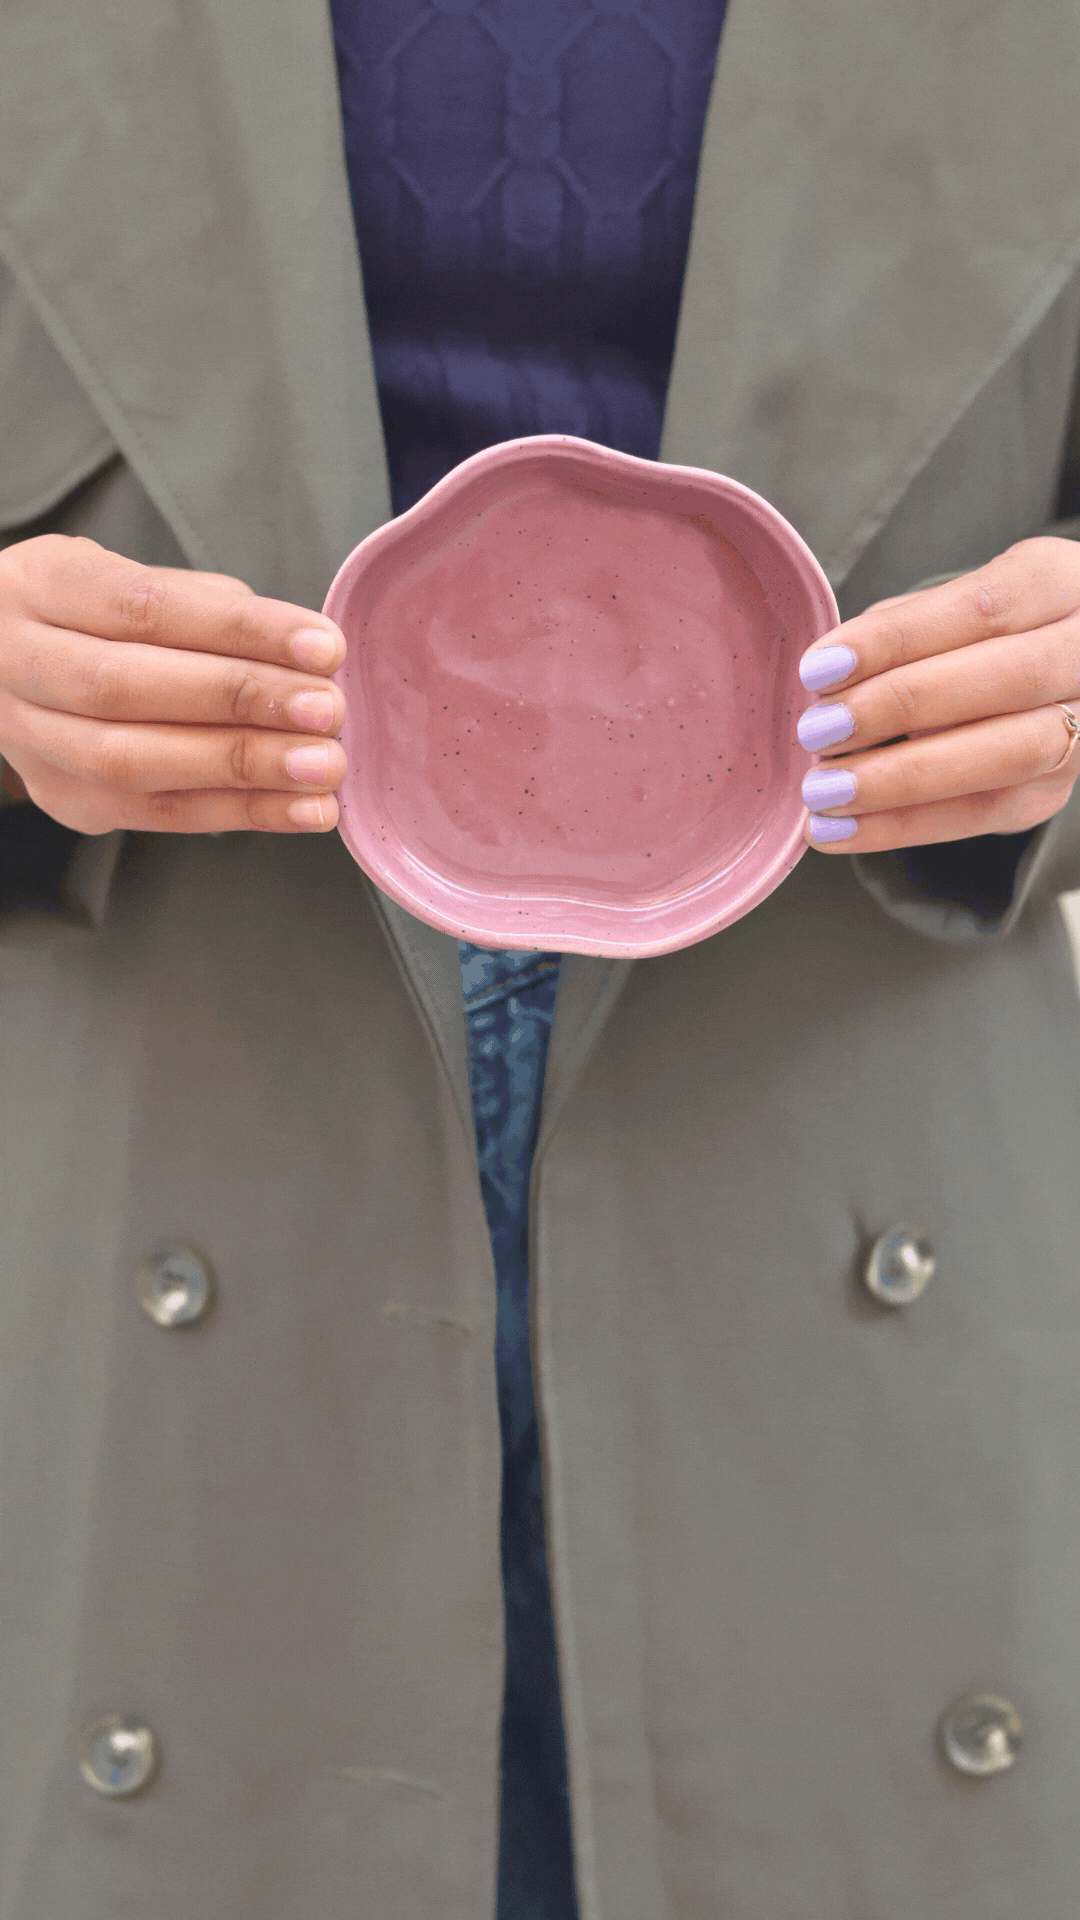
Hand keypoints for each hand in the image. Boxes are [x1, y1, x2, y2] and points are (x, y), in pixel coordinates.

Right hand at [0, 535, 347, 833]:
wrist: (1, 671)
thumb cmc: (89, 617)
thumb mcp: (126, 578)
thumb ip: (201, 604)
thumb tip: (301, 649)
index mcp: (41, 588)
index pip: (144, 607)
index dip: (239, 629)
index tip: (321, 645)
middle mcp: (21, 665)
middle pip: (130, 687)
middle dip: (243, 700)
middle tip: (327, 710)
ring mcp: (37, 743)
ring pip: (138, 761)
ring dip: (247, 767)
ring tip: (325, 765)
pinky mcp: (70, 802)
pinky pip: (162, 815)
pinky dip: (246, 813)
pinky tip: (307, 809)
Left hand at [796, 536, 1079, 851]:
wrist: (1042, 679)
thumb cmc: (977, 634)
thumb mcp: (949, 605)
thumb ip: (900, 628)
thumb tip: (828, 672)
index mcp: (1059, 583)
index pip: (983, 607)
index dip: (899, 639)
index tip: (820, 667)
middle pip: (1011, 678)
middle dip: (901, 707)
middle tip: (819, 731)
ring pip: (1010, 754)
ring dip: (902, 780)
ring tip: (822, 791)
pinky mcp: (1054, 792)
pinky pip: (983, 814)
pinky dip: (902, 827)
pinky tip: (839, 830)